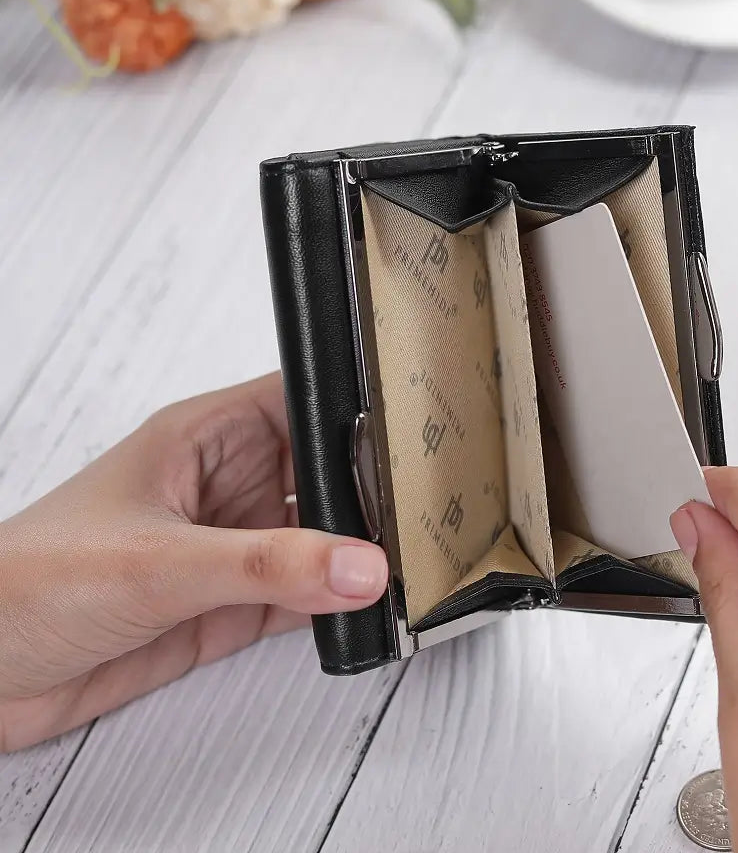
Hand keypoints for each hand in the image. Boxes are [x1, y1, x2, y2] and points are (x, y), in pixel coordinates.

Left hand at [0, 373, 386, 753]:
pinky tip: (367, 607)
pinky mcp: (231, 605)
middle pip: (326, 471)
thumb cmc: (28, 581)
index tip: (416, 425)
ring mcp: (233, 546)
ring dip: (360, 552)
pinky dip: (339, 603)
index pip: (302, 398)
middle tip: (430, 508)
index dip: (358, 405)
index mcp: (207, 437)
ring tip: (408, 562)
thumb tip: (359, 566)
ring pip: (322, 537)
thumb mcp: (159, 562)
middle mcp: (228, 485)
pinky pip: (305, 595)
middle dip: (373, 488)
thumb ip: (266, 565)